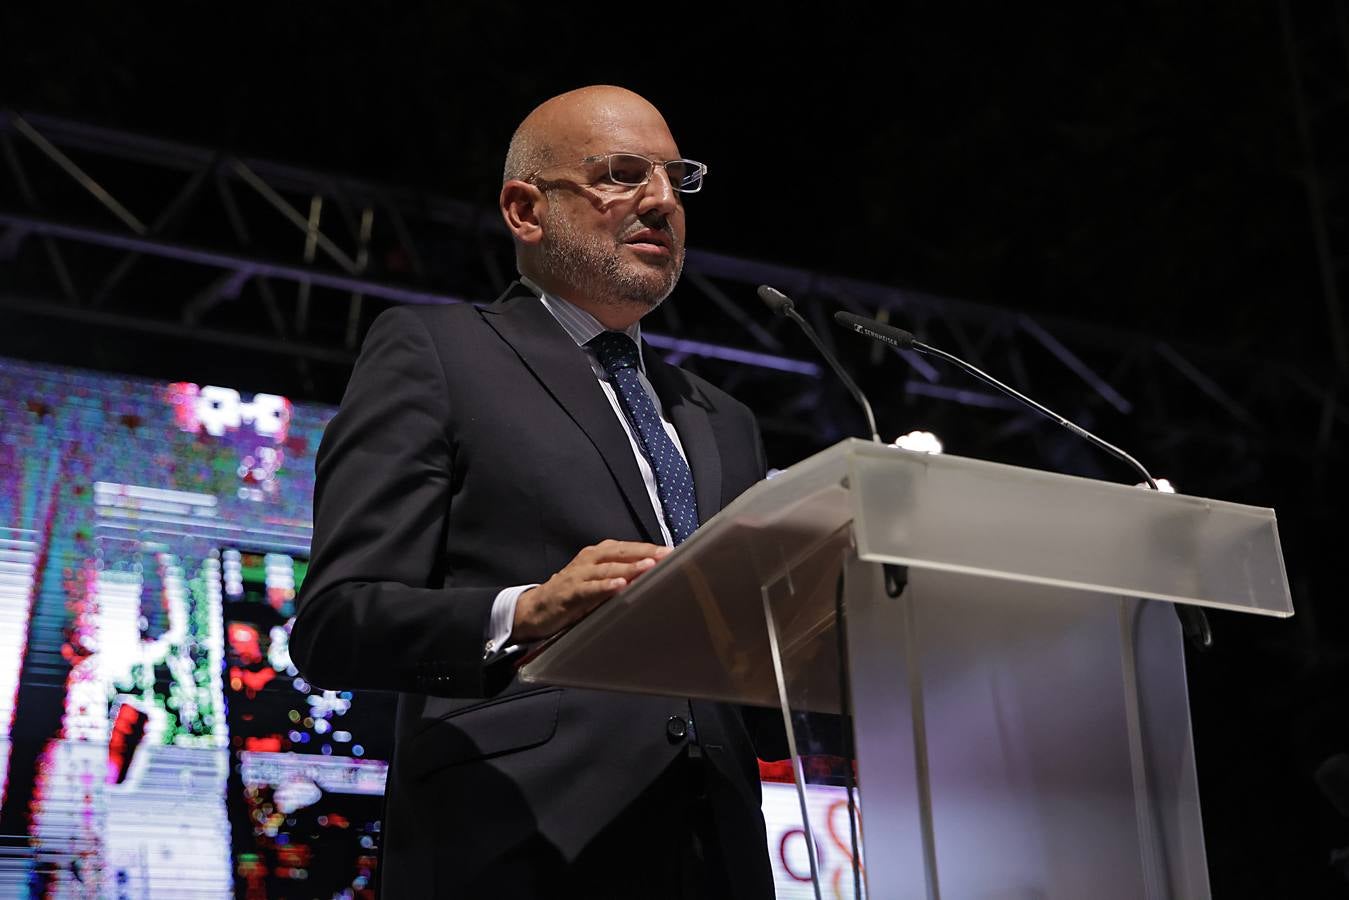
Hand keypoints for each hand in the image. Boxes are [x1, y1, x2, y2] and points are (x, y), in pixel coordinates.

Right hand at [512, 539, 670, 641]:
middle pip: (621, 552)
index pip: (628, 548)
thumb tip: (652, 577)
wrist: (536, 608)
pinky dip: (605, 586)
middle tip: (666, 555)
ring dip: (629, 568)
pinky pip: (589, 588)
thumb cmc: (573, 594)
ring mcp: (578, 575)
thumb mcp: (599, 582)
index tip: (673, 551)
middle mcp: (589, 559)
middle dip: (645, 553)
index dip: (650, 548)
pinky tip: (620, 586)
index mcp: (598, 554)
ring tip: (648, 566)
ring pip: (607, 568)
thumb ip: (622, 577)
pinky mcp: (569, 592)